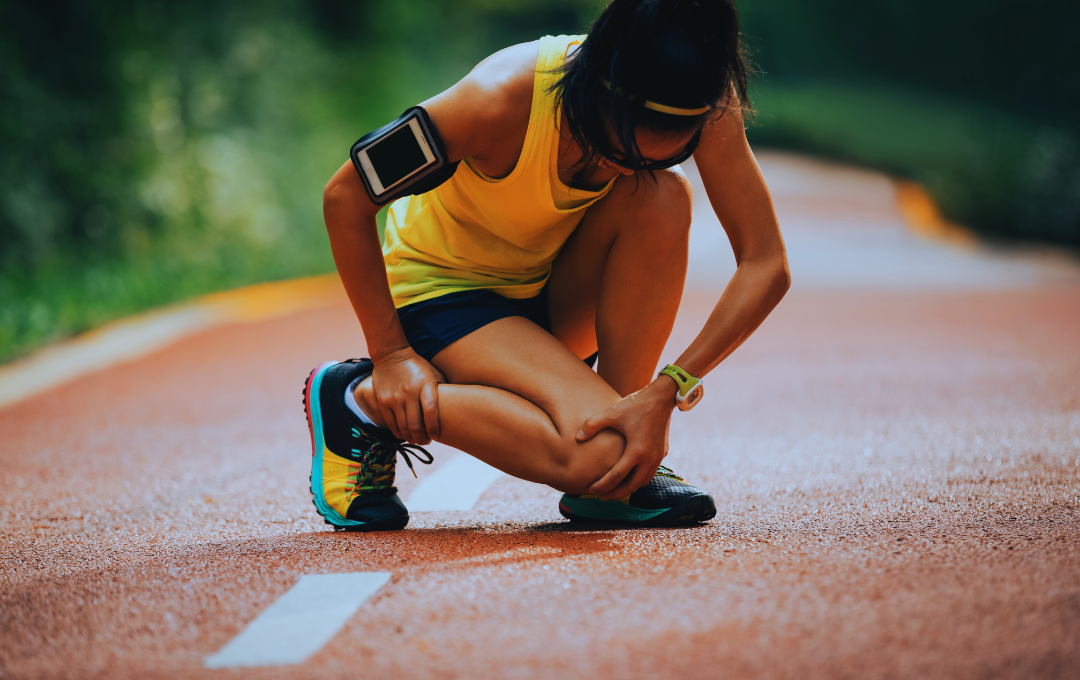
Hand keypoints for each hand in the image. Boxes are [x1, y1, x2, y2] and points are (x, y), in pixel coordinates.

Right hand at [370, 348, 444, 444]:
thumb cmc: (418, 366)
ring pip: (403, 427)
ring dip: (411, 438)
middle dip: (422, 438)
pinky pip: (391, 424)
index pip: (431, 411)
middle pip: (416, 424)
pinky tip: (404, 435)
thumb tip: (456, 406)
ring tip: (416, 440)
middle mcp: (409, 392)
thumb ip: (443, 389)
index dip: (434, 428)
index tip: (436, 436)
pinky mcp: (383, 401)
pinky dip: (398, 433)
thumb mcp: (434, 373)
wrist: (391, 354)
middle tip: (426, 441)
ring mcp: (394, 398)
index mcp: (426, 384)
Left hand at [575, 378, 678, 500]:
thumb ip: (592, 425)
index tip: (591, 490)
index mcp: (637, 450)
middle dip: (615, 494)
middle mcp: (649, 458)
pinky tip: (629, 476)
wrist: (662, 397)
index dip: (603, 485)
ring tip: (614, 489)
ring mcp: (658, 456)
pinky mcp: (662, 452)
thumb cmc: (636, 404)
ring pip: (643, 482)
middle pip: (631, 486)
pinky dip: (639, 479)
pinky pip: (650, 473)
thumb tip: (577, 437)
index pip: (617, 476)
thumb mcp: (612, 412)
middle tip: (601, 496)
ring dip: (629, 488)